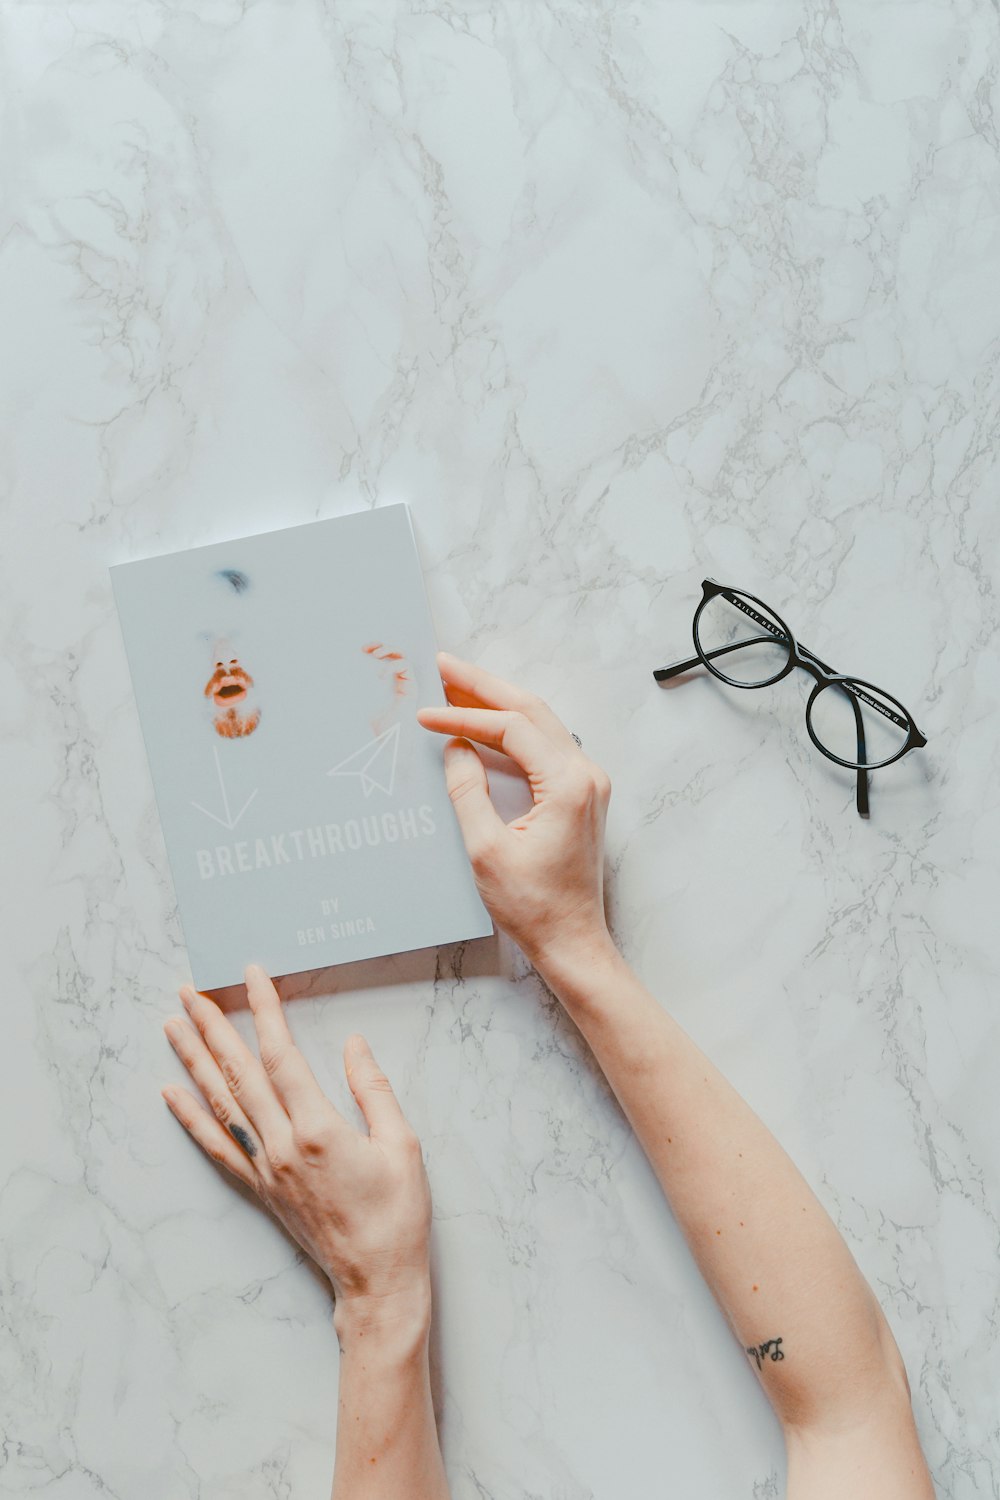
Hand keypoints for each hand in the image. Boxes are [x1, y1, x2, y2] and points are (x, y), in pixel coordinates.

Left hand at [161, 965, 430, 1329]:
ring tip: (173, 1026)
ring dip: (194, 1061)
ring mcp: (266, 1168)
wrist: (376, 1281)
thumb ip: (374, 1090)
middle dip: (212, 1027)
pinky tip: (172, 1094)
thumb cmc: (397, 1216)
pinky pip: (217, 1147)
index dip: (264, 1011)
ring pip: (221, 1104)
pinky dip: (191, 1118)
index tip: (252, 976)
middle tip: (189, 992)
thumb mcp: (402, 1145)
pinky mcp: (260, 1188)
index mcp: (319, 1129)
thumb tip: (354, 1045)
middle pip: (239, 1073)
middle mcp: (283, 1145)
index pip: (282, 1055)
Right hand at [416, 650, 615, 968]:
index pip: (511, 728)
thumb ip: (467, 791)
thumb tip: (456, 747)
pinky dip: (511, 729)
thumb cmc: (532, 907)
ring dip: (497, 702)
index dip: (463, 716)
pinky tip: (482, 723)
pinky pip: (544, 745)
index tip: (424, 715)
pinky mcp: (580, 794)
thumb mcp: (485, 850)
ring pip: (540, 723)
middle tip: (440, 664)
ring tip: (454, 684)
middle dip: (482, 685)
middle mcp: (586, 774)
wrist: (572, 942)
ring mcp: (587, 782)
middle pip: (531, 710)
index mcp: (568, 784)